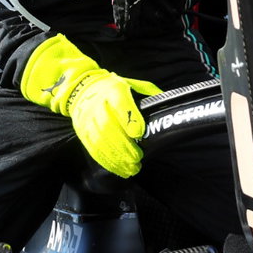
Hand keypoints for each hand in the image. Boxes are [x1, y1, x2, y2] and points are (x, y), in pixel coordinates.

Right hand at [20, 35, 162, 177]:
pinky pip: (93, 149)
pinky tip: (118, 168)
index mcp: (114, 90)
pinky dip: (106, 161)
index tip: (139, 132)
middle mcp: (98, 104)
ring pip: (100, 141)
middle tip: (137, 158)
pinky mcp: (83, 132)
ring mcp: (88, 119)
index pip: (120, 103)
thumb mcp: (132, 84)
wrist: (82, 88)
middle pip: (109, 127)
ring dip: (116, 157)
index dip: (129, 118)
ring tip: (131, 168)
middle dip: (124, 146)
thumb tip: (171, 106)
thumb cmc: (112, 88)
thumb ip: (150, 94)